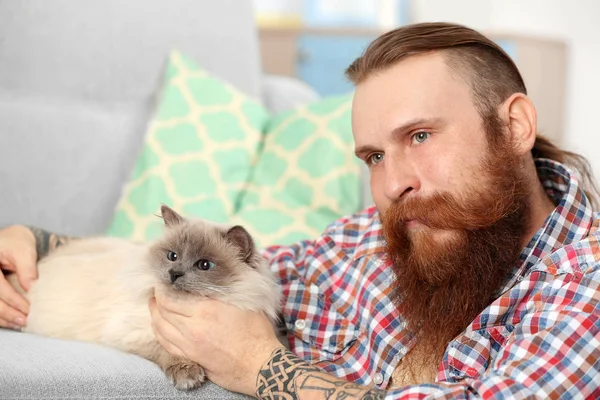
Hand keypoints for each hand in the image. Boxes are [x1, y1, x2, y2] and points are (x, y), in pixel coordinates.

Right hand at [0, 225, 37, 328]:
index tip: (29, 309)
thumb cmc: (16, 243)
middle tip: (24, 321)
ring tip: (19, 323)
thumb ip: (27, 269)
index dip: (13, 299)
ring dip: (2, 318)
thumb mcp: (24, 250)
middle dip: (7, 312)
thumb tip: (30, 289)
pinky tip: (10, 321)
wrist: (9, 240)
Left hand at [149, 291, 283, 395]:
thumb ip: (225, 291)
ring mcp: (189, 345)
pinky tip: (161, 327)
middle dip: (156, 300)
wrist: (259, 364)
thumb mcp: (244, 303)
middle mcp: (193, 328)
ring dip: (155, 315)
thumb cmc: (257, 333)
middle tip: (157, 291)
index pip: (170, 298)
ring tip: (155, 306)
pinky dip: (159, 332)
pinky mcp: (191, 357)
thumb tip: (214, 278)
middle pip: (162, 312)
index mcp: (205, 310)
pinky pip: (166, 344)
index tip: (163, 281)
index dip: (162, 288)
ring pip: (160, 328)